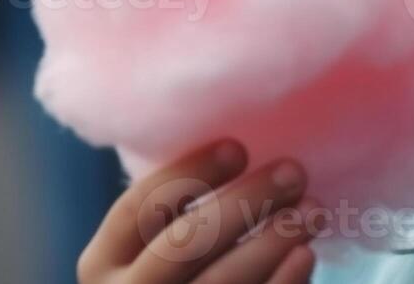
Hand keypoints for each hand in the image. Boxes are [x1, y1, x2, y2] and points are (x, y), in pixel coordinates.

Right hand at [77, 140, 321, 283]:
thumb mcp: (152, 244)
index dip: (189, 172)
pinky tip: (306, 255)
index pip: (139, 209)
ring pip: (220, 283)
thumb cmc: (173, 275)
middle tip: (294, 171)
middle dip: (243, 203)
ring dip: (272, 241)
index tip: (239, 146)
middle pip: (184, 245)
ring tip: (313, 210)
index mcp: (101, 264)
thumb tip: (241, 144)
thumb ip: (177, 208)